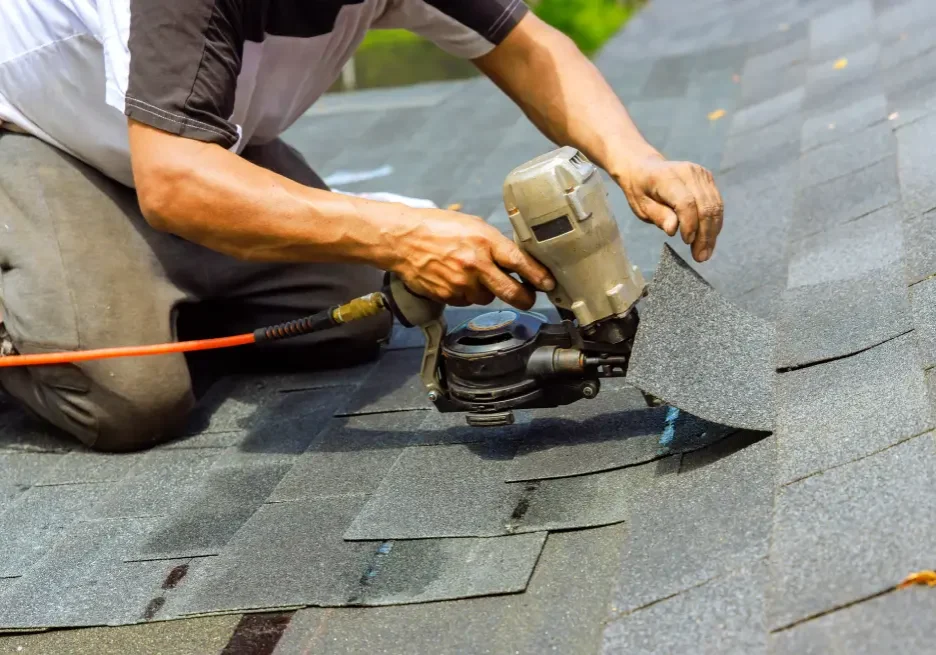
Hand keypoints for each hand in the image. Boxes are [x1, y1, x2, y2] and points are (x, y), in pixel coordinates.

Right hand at [388, 208, 554, 309]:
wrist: (402, 240)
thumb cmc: (436, 227)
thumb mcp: (472, 225)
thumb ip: (494, 243)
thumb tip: (516, 260)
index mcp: (484, 241)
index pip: (520, 262)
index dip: (538, 276)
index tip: (549, 284)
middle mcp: (475, 264)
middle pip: (510, 292)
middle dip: (525, 298)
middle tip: (529, 297)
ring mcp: (461, 283)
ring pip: (487, 298)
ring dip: (487, 291)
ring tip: (473, 275)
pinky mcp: (448, 296)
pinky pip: (466, 301)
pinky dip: (466, 294)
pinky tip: (456, 278)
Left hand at [613, 155, 723, 262]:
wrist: (645, 168)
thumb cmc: (641, 190)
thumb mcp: (641, 206)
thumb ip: (658, 216)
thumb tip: (673, 229)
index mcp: (667, 177)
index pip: (686, 202)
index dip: (689, 224)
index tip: (686, 242)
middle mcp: (688, 172)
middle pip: (705, 205)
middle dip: (705, 234)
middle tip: (700, 257)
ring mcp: (701, 174)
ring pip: (715, 206)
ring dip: (712, 232)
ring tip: (705, 253)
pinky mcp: (708, 179)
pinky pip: (717, 203)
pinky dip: (714, 223)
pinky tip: (708, 239)